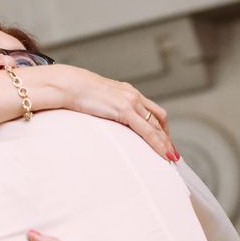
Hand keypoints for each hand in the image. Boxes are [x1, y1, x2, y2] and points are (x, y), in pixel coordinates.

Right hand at [60, 65, 177, 161]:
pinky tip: (162, 153)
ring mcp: (131, 102)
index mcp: (127, 92)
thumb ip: (105, 108)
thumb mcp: (97, 100)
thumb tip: (104, 117)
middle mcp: (133, 95)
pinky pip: (147, 131)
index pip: (150, 109)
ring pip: (156, 125)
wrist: (69, 84)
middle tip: (169, 151)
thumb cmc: (76, 92)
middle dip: (166, 136)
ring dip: (165, 142)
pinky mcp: (125, 110)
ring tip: (169, 156)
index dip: (159, 126)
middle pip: (158, 117)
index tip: (163, 138)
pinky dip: (157, 143)